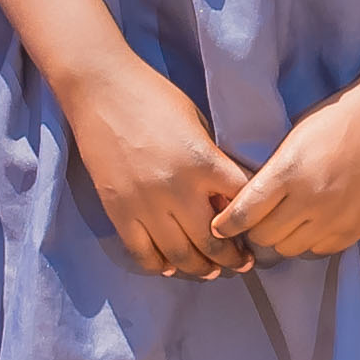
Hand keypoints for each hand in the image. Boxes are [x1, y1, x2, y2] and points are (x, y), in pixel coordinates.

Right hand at [63, 59, 257, 278]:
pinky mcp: (118, 211)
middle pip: (213, 242)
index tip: (258, 229)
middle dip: (232, 258)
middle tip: (241, 262)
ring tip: (212, 270)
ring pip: (180, 256)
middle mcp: (177, 190)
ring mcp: (145, 204)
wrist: (100, 89)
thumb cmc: (155, 98)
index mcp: (204, 163)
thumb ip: (214, 163)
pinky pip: (143, 253)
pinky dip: (160, 265)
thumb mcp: (199, 124)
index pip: (242, 206)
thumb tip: (226, 200)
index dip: (253, 221)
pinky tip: (170, 265)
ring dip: (201, 269)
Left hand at [211, 75, 359, 261]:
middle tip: (254, 225)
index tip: (218, 227)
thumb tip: (242, 204)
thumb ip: (270, 174)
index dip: (226, 225)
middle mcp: (311, 199)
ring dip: (281, 240)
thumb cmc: (335, 121)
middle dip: (253, 233)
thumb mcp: (293, 139)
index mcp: (289, 172)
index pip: (244, 213)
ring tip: (283, 226)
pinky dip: (308, 243)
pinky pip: (319, 251)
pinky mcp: (356, 228)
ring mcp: (336, 217)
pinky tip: (310, 226)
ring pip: (290, 250)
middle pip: (264, 238)